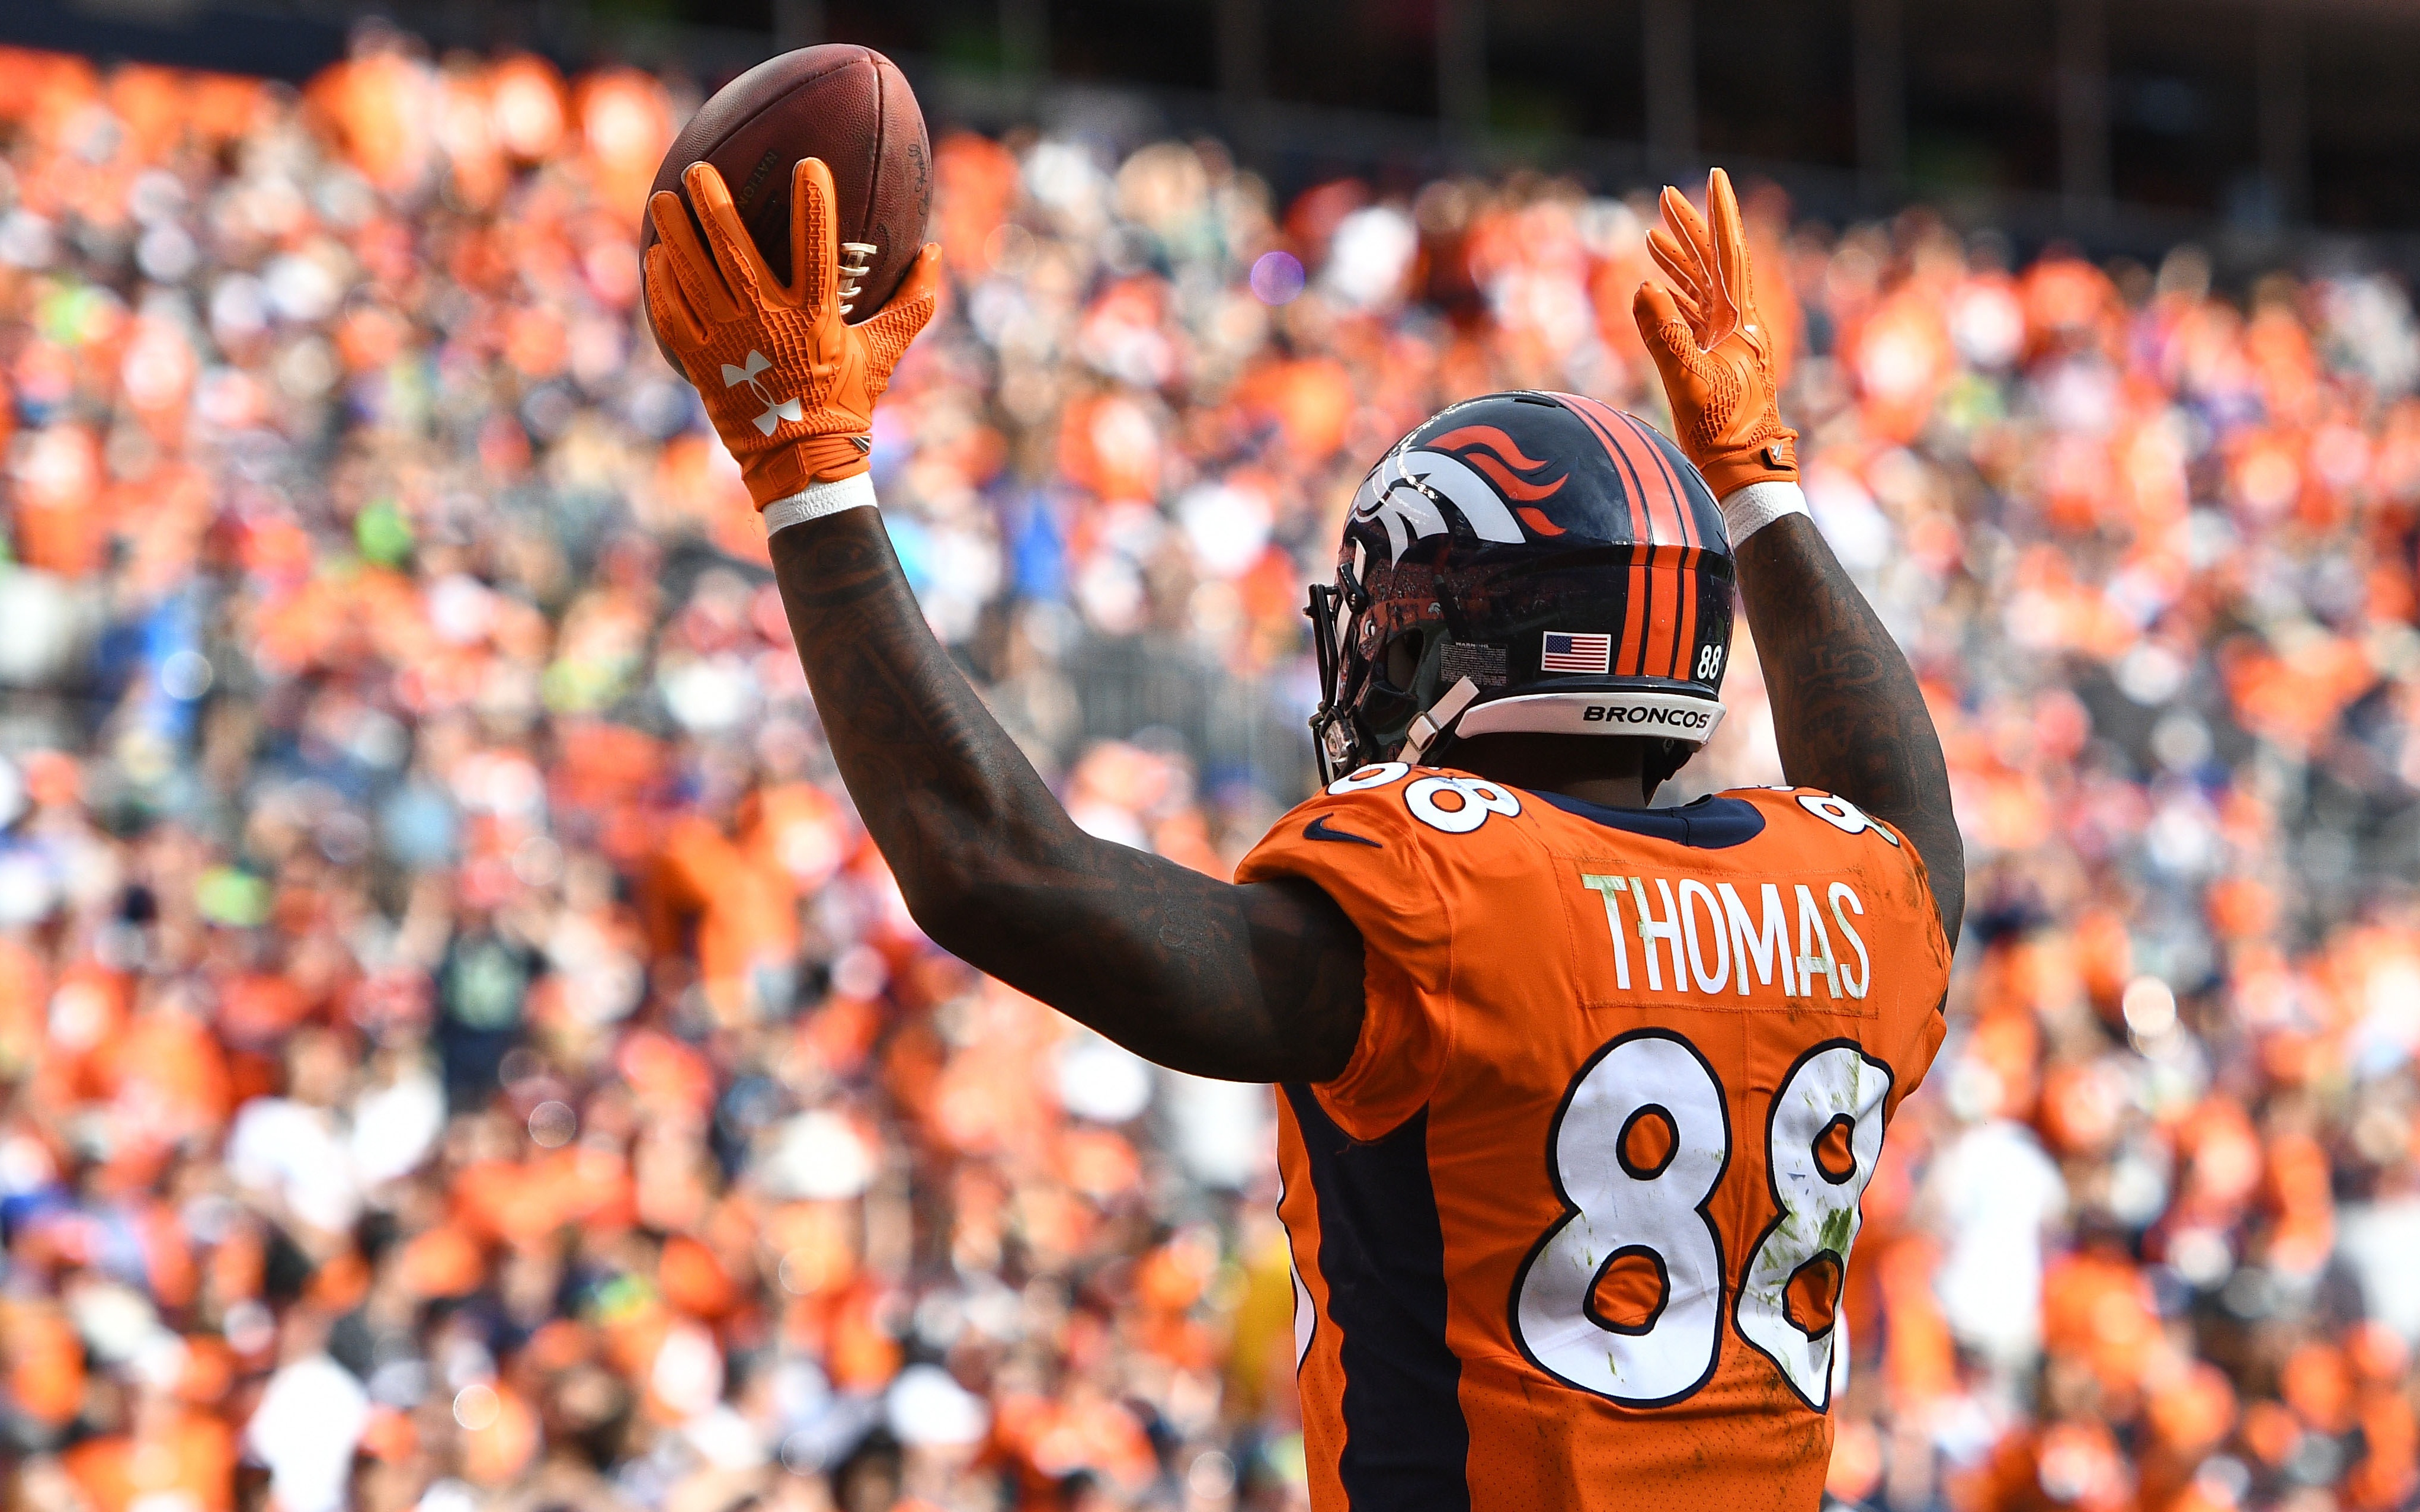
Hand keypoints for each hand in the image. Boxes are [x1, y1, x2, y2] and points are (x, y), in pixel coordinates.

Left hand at [645, 158, 940, 506]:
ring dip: (675, 234)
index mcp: (814, 317)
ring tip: (662, 199)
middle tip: (697, 169)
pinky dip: (661, 287)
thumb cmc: (845, 403)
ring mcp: (727, 344)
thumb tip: (935, 252)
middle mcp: (767, 323)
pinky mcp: (700, 366)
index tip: (807, 164)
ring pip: (692, 277)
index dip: (813, 203)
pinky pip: (672, 318)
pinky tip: (654, 259)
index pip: (816, 247)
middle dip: (712, 204)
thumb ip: (910, 303)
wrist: (802, 464)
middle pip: (732, 250)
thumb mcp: (882, 353)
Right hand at [1631, 167, 1798, 499]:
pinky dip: (1675, 295)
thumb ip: (1664, 336)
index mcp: (1740, 322)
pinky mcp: (1715, 360)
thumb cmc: (1722, 432)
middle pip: (1714, 263)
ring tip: (1654, 235)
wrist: (1743, 472)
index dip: (1719, 214)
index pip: (1729, 255)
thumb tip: (1641, 288)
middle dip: (1690, 229)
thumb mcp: (1687, 382)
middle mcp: (1738, 325)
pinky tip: (1657, 286)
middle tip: (1666, 196)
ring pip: (1702, 287)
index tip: (1713, 176)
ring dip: (1679, 260)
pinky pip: (1694, 314)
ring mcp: (1727, 342)